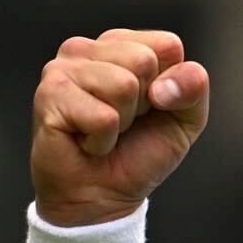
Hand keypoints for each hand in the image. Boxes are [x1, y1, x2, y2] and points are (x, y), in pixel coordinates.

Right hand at [30, 28, 209, 227]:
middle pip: (144, 60)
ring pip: (123, 85)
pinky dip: (103, 140)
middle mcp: (88, 48)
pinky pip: (103, 117)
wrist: (101, 197)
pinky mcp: (49, 95)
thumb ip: (193, 87)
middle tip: (123, 122)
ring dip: (122, 122)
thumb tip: (165, 85)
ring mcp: (63, 68)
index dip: (171, 86)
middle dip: (144, 103)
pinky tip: (85, 141)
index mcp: (122, 45)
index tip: (151, 107)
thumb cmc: (138, 152)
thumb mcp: (185, 119)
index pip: (168, 45)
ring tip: (103, 131)